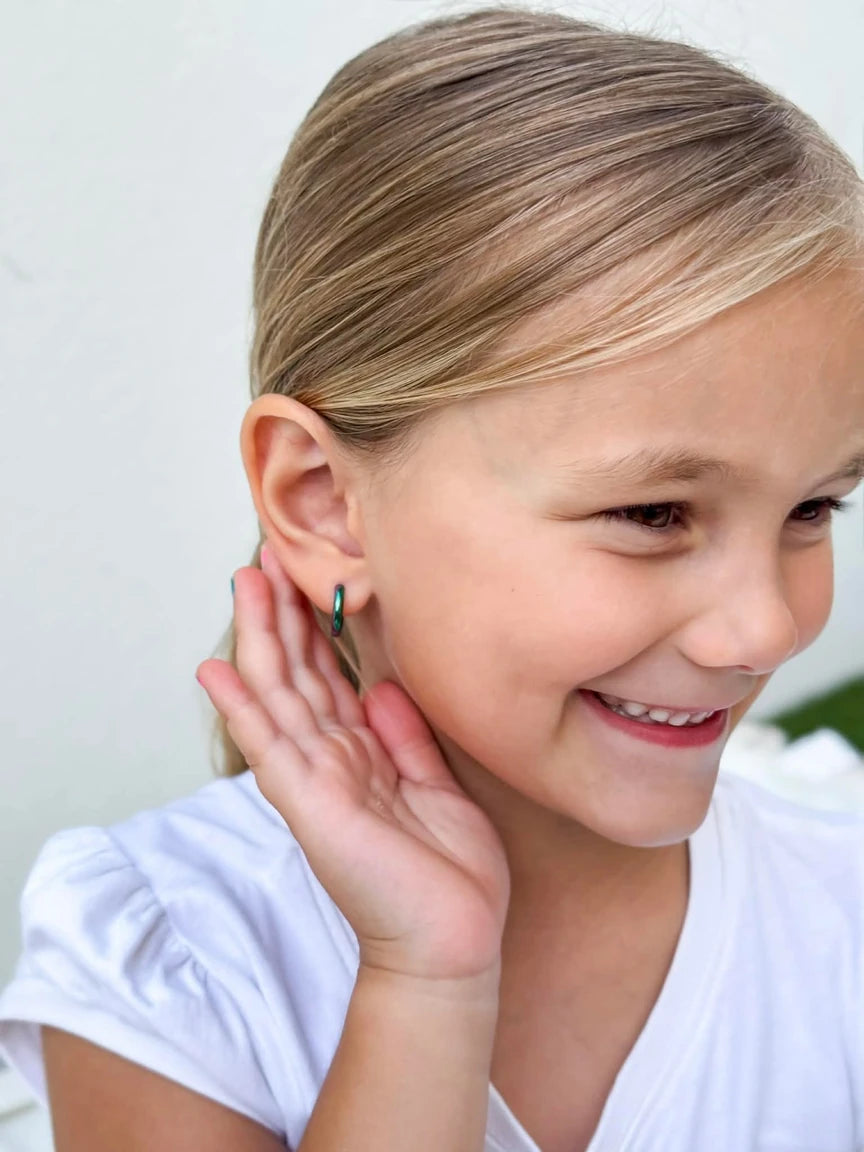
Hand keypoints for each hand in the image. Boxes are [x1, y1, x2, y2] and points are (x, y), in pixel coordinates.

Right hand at [195, 548, 510, 982]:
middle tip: (264, 559)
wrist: (452, 942)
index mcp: (362, 754)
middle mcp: (331, 760)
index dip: (315, 628)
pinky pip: (270, 745)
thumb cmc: (448, 875)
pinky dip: (243, 706)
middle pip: (297, 674)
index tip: (306, 577)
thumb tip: (383, 684)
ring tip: (242, 584)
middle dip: (280, 616)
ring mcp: (315, 780)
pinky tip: (216, 669)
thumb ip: (406, 736)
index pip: (329, 678)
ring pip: (278, 694)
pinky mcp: (309, 803)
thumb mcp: (436, 785)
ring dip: (259, 638)